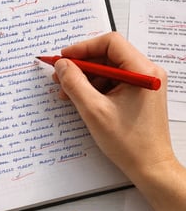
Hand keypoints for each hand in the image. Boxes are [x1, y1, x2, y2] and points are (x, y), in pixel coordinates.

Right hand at [53, 31, 170, 178]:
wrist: (150, 167)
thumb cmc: (130, 143)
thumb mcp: (93, 110)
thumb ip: (74, 83)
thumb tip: (62, 64)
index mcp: (142, 71)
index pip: (110, 43)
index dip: (83, 47)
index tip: (64, 57)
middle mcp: (146, 72)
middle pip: (107, 55)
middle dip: (81, 65)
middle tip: (60, 74)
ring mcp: (143, 82)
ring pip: (107, 68)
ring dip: (85, 77)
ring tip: (66, 91)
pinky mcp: (137, 92)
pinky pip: (111, 80)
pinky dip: (94, 86)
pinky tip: (80, 97)